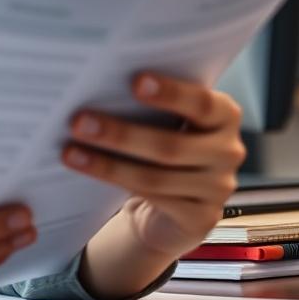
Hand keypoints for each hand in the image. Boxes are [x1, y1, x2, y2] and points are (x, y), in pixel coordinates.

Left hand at [62, 72, 245, 299]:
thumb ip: (148, 103)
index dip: (171, 92)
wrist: (169, 204)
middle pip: (171, 145)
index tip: (134, 81)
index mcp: (224, 116)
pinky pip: (152, 199)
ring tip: (70, 151)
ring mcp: (218, 189)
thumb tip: (97, 82)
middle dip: (120, 133)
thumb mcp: (166, 120)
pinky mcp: (201, 218)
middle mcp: (229, 151)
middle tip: (78, 121)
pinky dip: (115, 182)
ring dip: (107, 164)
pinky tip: (86, 169)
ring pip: (155, 177)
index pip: (203, 103)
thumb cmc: (162, 143)